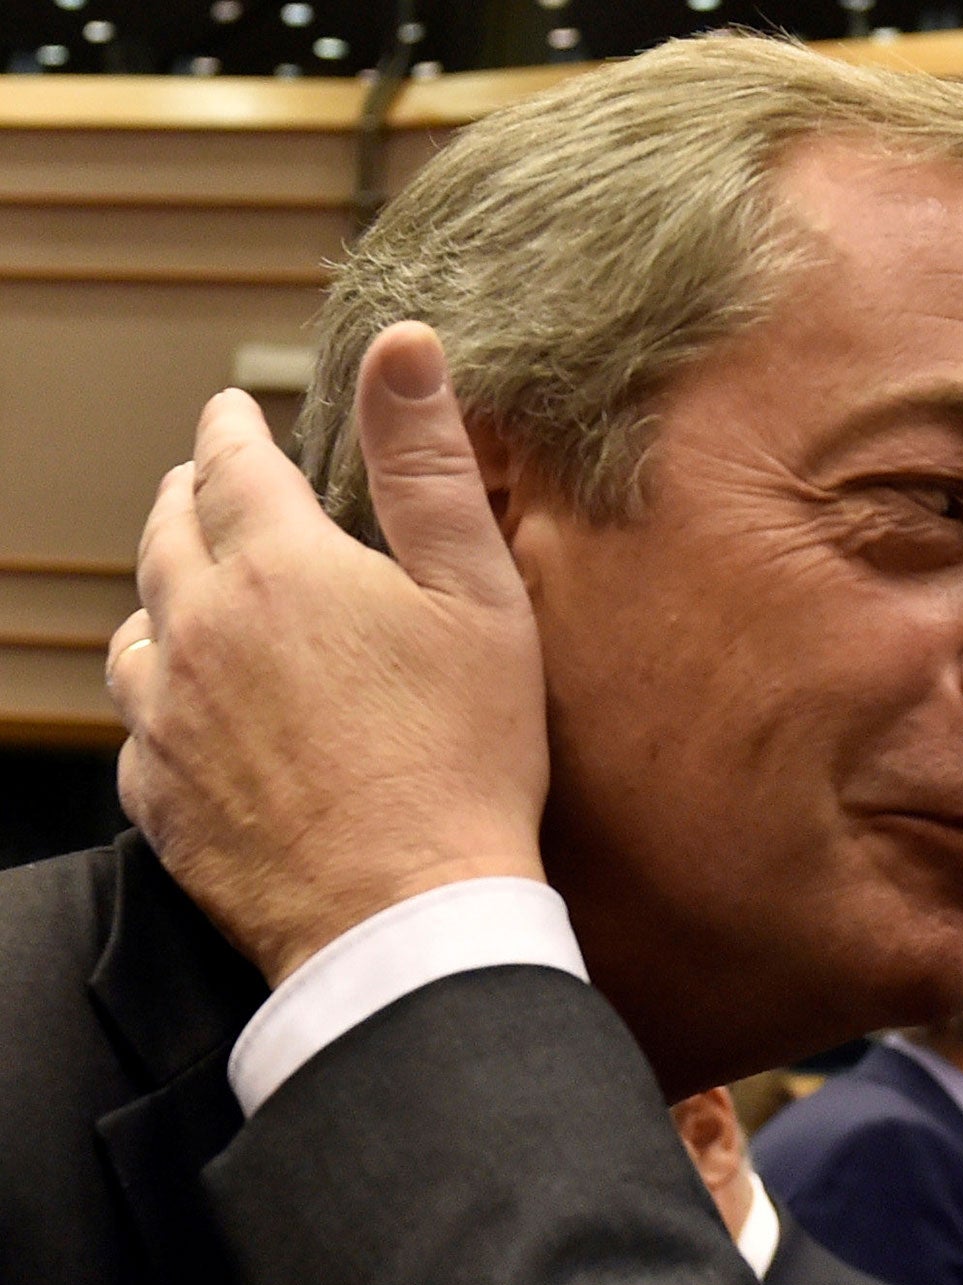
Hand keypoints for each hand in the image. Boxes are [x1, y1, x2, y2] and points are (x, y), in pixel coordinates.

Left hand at [108, 323, 548, 985]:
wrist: (407, 914)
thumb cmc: (463, 757)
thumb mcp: (477, 596)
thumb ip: (429, 464)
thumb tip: (404, 345)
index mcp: (277, 566)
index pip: (229, 460)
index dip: (234, 427)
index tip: (236, 413)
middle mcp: (198, 627)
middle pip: (167, 531)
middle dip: (192, 498)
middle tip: (217, 491)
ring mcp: (166, 715)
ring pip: (138, 625)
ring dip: (168, 595)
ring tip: (205, 601)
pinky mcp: (158, 792)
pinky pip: (139, 720)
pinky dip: (165, 695)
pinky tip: (204, 710)